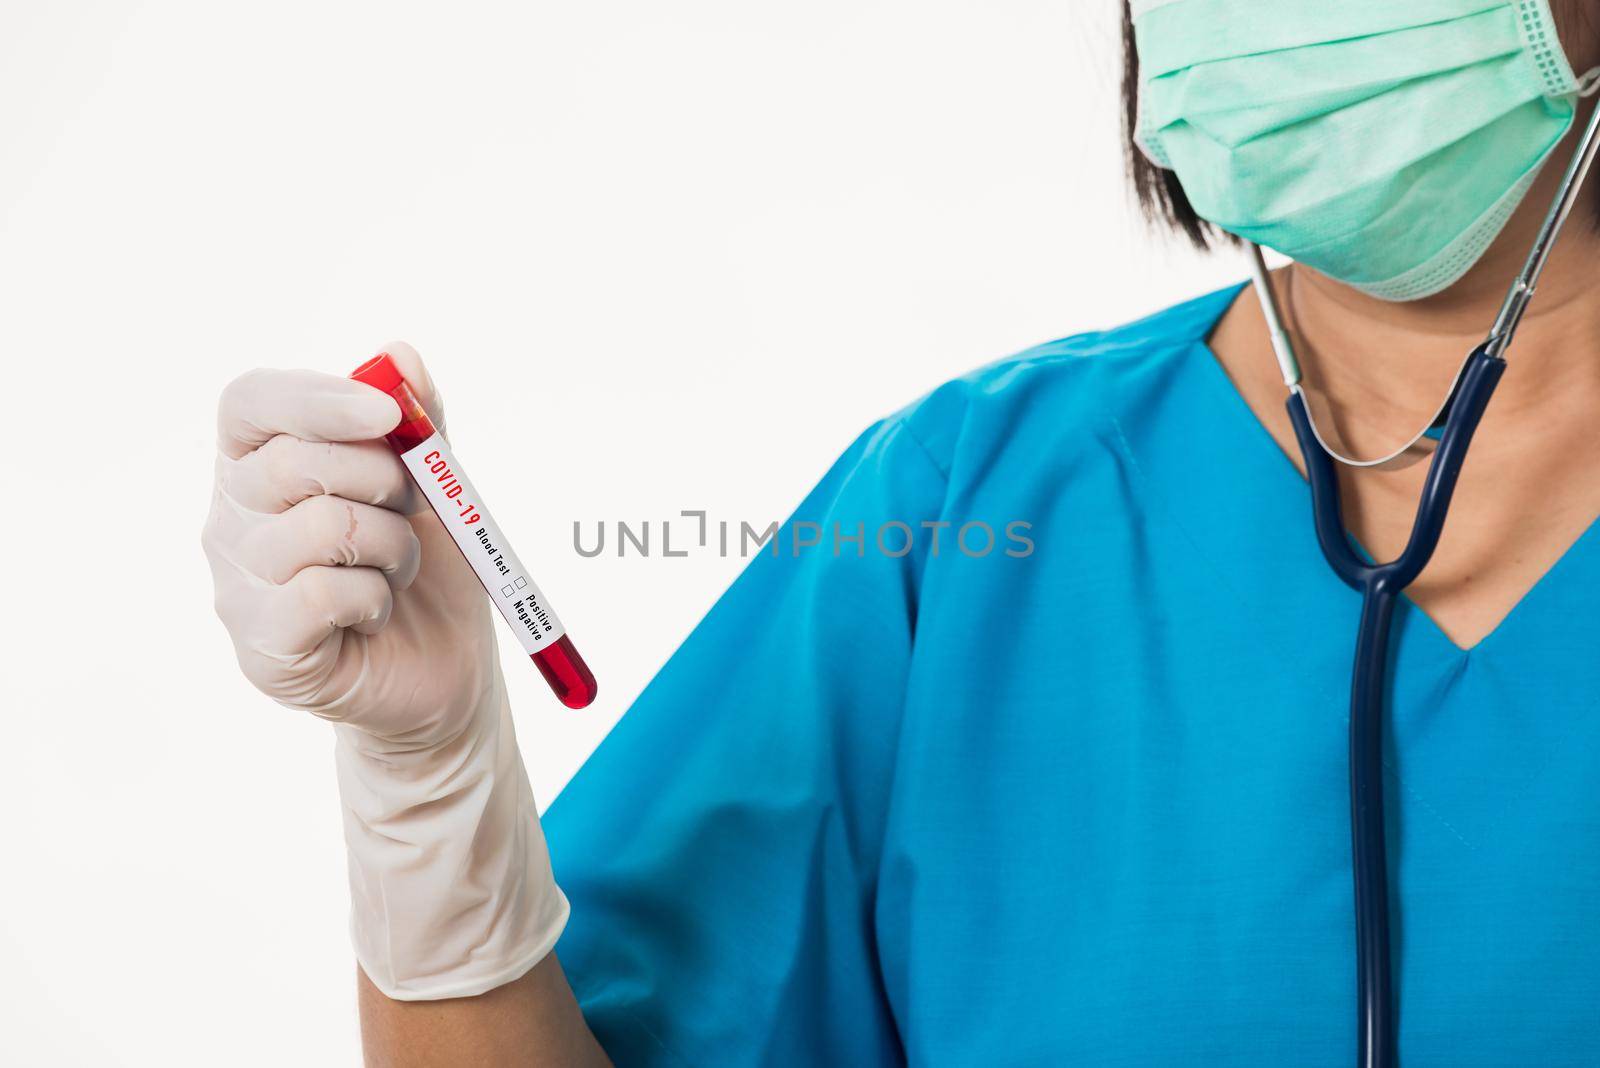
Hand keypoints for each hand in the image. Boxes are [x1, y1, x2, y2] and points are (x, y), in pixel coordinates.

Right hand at [203, 343, 494, 746]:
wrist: (446, 670)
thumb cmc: (429, 571)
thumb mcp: (435, 486)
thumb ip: (418, 423)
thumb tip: (400, 355)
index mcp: (259, 463)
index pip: (251, 404)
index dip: (317, 398)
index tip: (388, 412)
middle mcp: (231, 518)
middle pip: (290, 463)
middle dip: (380, 479)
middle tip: (411, 509)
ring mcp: (237, 585)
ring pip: (321, 528)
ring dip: (391, 546)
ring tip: (396, 570)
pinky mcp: (260, 647)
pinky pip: (323, 593)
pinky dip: (376, 597)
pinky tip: (376, 614)